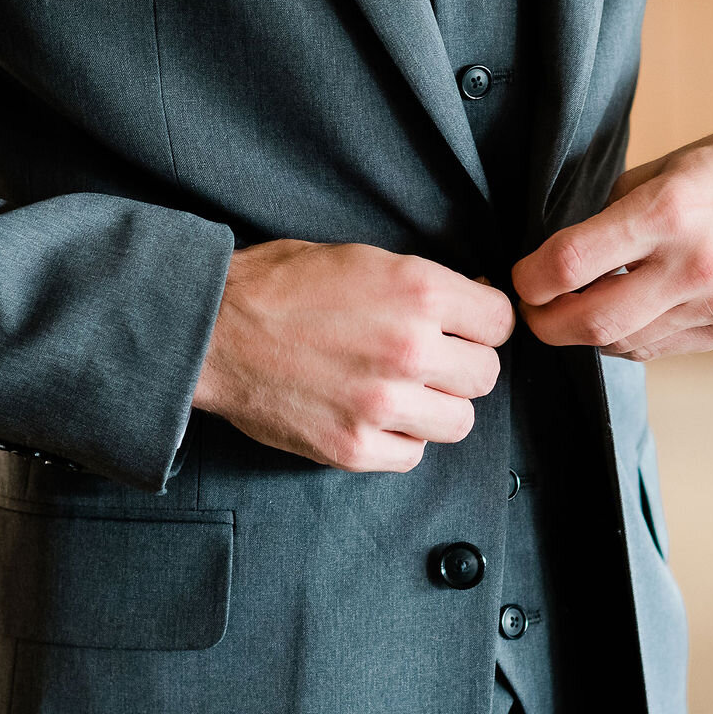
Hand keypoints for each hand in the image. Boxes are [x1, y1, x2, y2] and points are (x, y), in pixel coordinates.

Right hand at [192, 241, 515, 472]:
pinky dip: (399, 439)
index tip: (464, 329)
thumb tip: (477, 301)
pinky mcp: (355, 447)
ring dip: (436, 407)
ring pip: (459, 421)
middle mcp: (411, 348)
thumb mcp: (365, 259)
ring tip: (401, 390)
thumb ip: (426, 285)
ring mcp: (384, 404)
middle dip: (462, 365)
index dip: (482, 324)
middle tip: (428, 360)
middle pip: (486, 375)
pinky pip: (412, 454)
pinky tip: (371, 414)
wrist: (212, 331)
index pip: (501, 323)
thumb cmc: (282, 286)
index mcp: (419, 291)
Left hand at [512, 110, 712, 360]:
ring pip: (620, 343)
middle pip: (588, 321)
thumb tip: (560, 246)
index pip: (571, 263)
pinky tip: (619, 315)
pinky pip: (656, 349)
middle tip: (530, 310)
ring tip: (572, 310)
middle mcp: (694, 265)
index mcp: (671, 210)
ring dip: (584, 333)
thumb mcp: (672, 164)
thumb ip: (615, 207)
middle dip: (544, 322)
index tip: (520, 276)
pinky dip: (625, 339)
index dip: (530, 277)